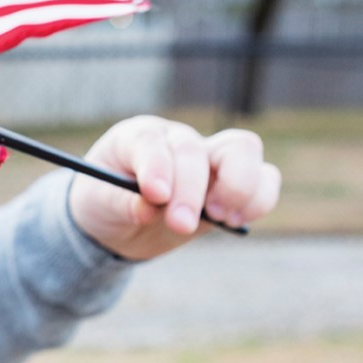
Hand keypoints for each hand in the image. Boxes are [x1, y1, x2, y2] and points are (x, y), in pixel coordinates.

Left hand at [68, 117, 280, 260]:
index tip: (155, 196)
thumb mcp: (98, 204)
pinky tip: (235, 221)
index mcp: (137, 137)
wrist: (120, 222)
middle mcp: (177, 140)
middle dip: (190, 190)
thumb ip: (120, 203)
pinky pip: (264, 178)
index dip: (156, 166)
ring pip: (243, 149)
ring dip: (236, 187)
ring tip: (217, 218)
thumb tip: (148, 208)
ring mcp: (209, 157)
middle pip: (196, 149)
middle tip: (180, 225)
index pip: (150, 142)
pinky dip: (258, 200)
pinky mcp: (233, 183)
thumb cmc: (104, 203)